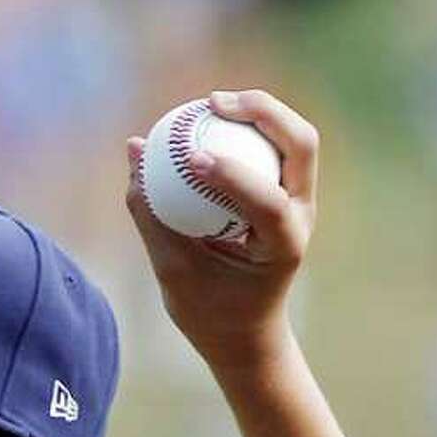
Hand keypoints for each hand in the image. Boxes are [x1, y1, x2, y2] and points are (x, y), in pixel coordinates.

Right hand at [126, 88, 318, 371]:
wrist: (245, 333)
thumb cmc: (209, 313)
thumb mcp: (172, 272)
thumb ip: (152, 214)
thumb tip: (136, 149)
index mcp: (283, 247)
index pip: (266, 200)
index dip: (229, 172)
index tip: (189, 157)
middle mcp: (301, 217)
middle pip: (299, 144)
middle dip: (262, 112)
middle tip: (214, 103)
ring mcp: (300, 201)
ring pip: (293, 137)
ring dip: (258, 110)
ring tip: (212, 103)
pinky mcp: (287, 192)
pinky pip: (273, 145)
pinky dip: (245, 128)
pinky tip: (210, 120)